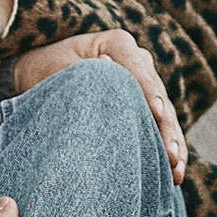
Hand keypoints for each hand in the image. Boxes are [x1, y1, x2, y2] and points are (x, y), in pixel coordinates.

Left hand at [10, 27, 187, 184]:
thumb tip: (107, 71)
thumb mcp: (57, 68)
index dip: (149, 91)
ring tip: (176, 170)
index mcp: (118, 44)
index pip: (139, 69)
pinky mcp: (145, 105)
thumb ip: (83, 74)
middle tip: (171, 155)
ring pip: (165, 115)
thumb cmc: (46, 69)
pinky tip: (175, 173)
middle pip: (158, 96)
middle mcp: (138, 60)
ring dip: (173, 143)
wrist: (40, 73)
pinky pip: (161, 128)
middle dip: (166, 127)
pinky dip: (168, 148)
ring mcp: (145, 83)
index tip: (155, 112)